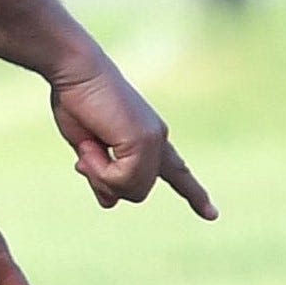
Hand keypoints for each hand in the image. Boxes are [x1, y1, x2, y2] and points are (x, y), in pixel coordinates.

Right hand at [49, 55, 216, 218]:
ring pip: (132, 190)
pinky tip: (91, 145)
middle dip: (106, 181)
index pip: (175, 170)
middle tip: (82, 160)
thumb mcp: (87, 147)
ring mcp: (154, 140)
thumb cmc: (76, 99)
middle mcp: (157, 140)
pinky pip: (122, 180)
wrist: (74, 69)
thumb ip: (102, 174)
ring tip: (88, 144)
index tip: (212, 215)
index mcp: (147, 137)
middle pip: (137, 190)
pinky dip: (99, 170)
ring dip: (100, 174)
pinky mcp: (144, 141)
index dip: (192, 193)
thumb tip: (110, 203)